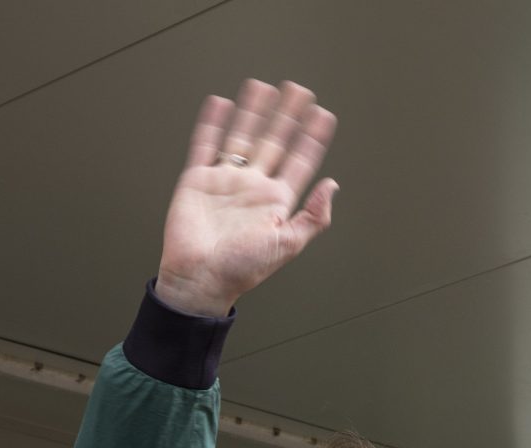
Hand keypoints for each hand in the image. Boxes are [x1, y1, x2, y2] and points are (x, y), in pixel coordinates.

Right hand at [155, 80, 339, 317]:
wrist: (200, 277)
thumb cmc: (242, 269)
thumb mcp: (287, 244)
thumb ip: (312, 216)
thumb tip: (332, 187)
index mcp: (277, 202)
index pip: (299, 162)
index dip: (312, 138)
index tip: (323, 116)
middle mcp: (253, 187)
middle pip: (273, 141)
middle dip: (287, 116)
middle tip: (298, 90)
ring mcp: (226, 180)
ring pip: (242, 136)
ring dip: (254, 112)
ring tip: (264, 87)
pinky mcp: (198, 179)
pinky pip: (206, 144)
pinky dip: (213, 123)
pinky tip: (222, 104)